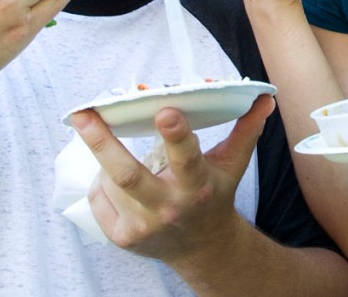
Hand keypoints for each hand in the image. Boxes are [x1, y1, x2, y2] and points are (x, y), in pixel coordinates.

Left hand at [71, 93, 275, 262]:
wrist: (202, 247)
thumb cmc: (214, 195)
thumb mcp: (232, 165)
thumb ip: (245, 130)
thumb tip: (263, 99)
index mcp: (197, 186)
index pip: (187, 159)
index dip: (177, 136)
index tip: (166, 111)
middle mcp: (169, 208)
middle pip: (129, 175)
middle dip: (103, 144)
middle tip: (83, 115)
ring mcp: (142, 226)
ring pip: (110, 183)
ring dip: (103, 156)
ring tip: (99, 133)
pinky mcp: (122, 237)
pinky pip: (99, 199)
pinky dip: (101, 181)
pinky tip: (112, 174)